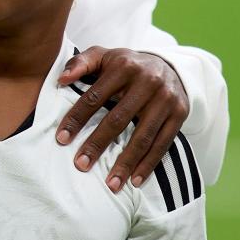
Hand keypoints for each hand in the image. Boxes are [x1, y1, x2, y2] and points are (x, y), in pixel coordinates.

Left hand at [55, 46, 188, 192]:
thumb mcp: (103, 56)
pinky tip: (134, 181)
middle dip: (98, 144)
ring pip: (142, 136)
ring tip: (110, 184)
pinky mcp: (179, 114)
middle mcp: (147, 82)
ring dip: (125, 162)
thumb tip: (60, 79)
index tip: (61, 139)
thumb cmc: (125, 65)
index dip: (77, 119)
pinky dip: (148, 164)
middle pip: (118, 119)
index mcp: (123, 66)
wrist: (168, 66)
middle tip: (81, 165)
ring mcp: (165, 100)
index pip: (95, 97)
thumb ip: (80, 63)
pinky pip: (162, 144)